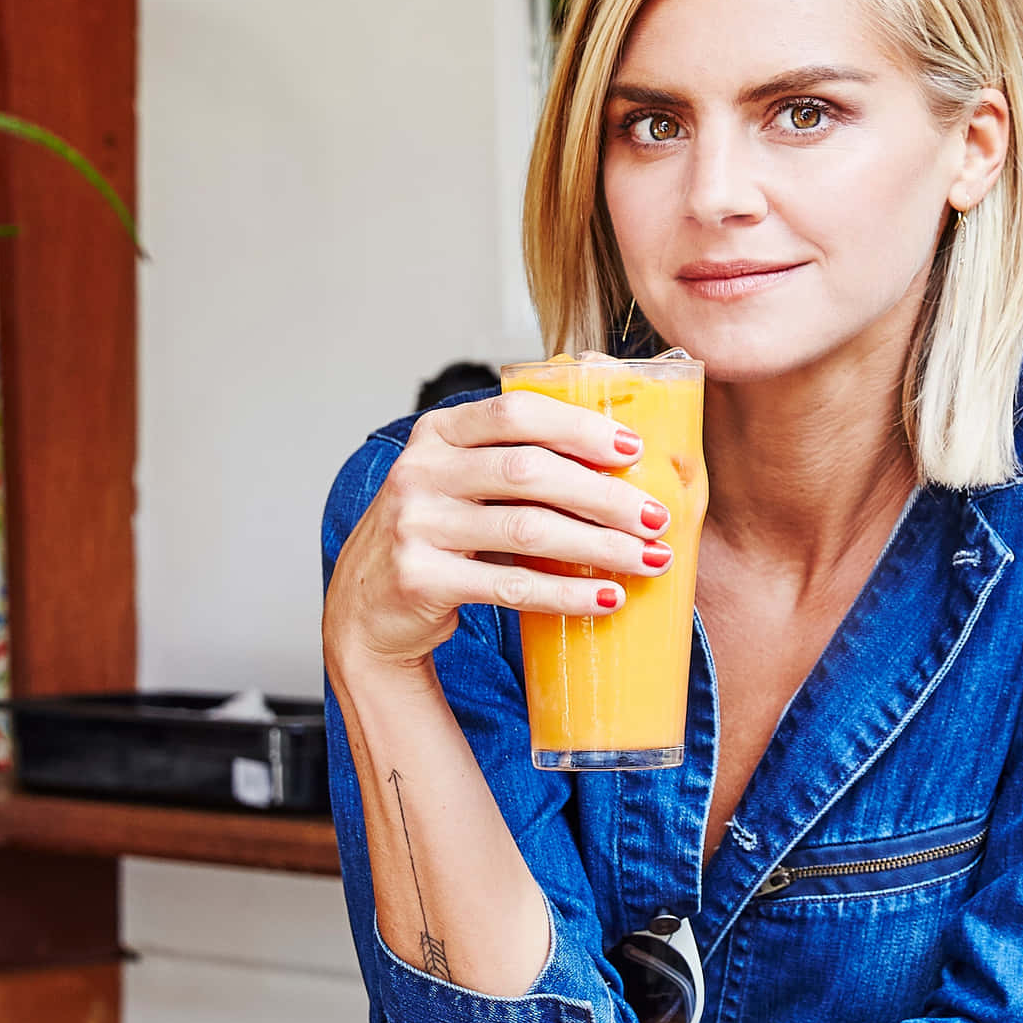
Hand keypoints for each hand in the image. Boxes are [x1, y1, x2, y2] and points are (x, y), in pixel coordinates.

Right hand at [324, 389, 673, 673]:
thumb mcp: (461, 480)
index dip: (579, 428)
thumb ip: (517, 455)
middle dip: (604, 495)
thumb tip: (622, 439)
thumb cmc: (438, 534)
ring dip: (600, 546)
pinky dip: (567, 594)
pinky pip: (510, 586)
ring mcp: (416, 525)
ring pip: (528, 531)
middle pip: (530, 473)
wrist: (366, 608)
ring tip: (649, 559)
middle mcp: (420, 471)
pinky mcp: (421, 579)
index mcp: (438, 433)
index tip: (634, 450)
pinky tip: (608, 597)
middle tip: (656, 517)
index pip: (516, 414)